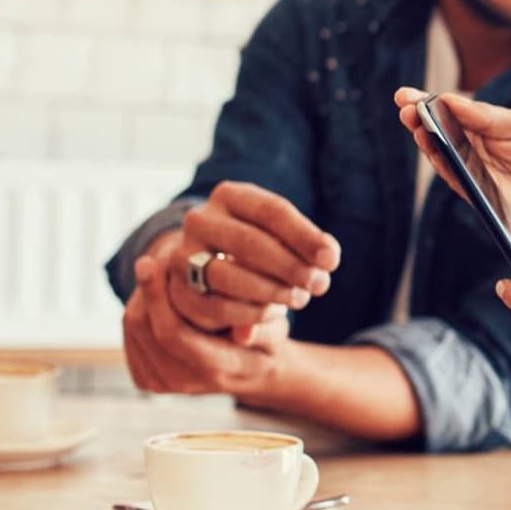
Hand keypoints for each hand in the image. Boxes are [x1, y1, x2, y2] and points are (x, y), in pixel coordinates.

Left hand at [124, 253, 288, 398]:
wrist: (254, 369)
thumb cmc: (266, 337)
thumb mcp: (275, 329)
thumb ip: (262, 328)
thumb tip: (244, 331)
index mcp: (218, 371)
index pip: (173, 334)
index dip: (157, 296)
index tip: (150, 261)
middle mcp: (185, 383)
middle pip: (145, 329)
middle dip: (145, 291)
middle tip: (150, 260)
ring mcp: (163, 384)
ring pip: (134, 330)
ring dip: (141, 297)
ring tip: (158, 274)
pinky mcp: (148, 379)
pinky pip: (131, 336)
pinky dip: (140, 309)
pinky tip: (156, 295)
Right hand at [154, 182, 340, 342]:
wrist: (208, 264)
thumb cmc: (259, 246)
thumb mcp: (282, 235)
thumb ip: (306, 243)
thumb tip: (327, 258)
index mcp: (229, 196)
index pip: (272, 211)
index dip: (305, 237)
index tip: (332, 260)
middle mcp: (200, 220)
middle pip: (249, 242)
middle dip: (290, 266)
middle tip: (319, 284)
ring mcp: (183, 254)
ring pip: (227, 275)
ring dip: (271, 291)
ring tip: (300, 299)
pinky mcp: (178, 290)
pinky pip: (216, 306)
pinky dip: (250, 313)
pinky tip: (274, 312)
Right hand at [394, 88, 510, 248]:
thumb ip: (488, 116)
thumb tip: (451, 100)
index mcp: (481, 126)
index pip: (449, 110)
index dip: (426, 101)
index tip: (405, 94)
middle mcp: (469, 148)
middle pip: (436, 129)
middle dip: (417, 116)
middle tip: (402, 104)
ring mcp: (468, 170)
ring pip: (438, 152)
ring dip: (423, 136)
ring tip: (412, 120)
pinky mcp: (471, 192)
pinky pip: (451, 175)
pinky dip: (439, 160)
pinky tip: (429, 144)